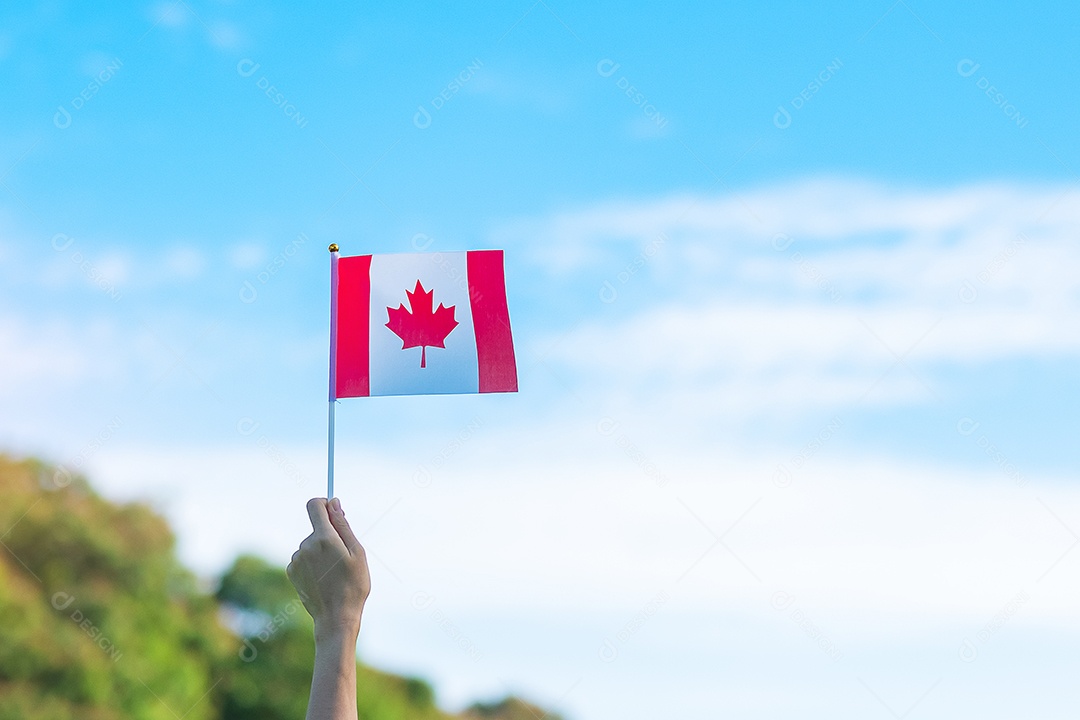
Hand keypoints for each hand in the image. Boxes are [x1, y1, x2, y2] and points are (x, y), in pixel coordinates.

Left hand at [287, 497, 370, 640]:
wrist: (336, 617)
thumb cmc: (353, 585)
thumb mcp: (357, 553)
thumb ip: (343, 525)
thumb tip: (334, 503)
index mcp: (324, 538)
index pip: (315, 505)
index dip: (324, 503)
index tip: (334, 511)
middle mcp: (305, 546)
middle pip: (316, 527)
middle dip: (329, 534)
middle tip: (343, 556)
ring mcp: (296, 559)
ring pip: (310, 544)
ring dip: (321, 550)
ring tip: (333, 572)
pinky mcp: (291, 571)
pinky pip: (303, 557)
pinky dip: (312, 562)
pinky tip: (322, 578)